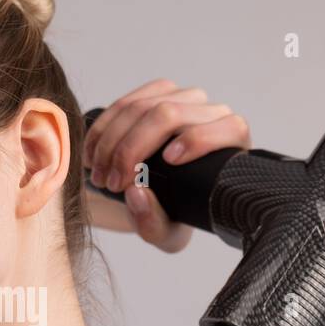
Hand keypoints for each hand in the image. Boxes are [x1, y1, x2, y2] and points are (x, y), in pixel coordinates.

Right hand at [82, 79, 251, 252]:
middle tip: (111, 181)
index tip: (169, 162)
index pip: (227, 128)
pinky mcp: (158, 92)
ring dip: (110, 140)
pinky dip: (103, 129)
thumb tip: (135, 191)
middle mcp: (211, 113)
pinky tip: (92, 152)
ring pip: (142, 106)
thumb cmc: (172, 214)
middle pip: (169, 114)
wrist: (157, 196)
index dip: (198, 140)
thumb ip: (153, 223)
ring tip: (97, 172)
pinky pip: (126, 102)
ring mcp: (184, 98)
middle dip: (131, 148)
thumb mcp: (165, 233)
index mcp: (231, 144)